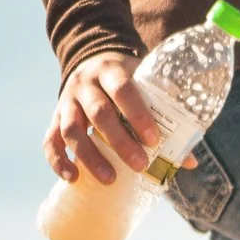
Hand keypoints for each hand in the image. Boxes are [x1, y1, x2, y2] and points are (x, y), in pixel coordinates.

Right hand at [45, 50, 158, 183]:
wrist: (91, 61)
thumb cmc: (127, 80)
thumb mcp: (145, 85)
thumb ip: (165, 117)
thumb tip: (189, 161)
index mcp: (111, 71)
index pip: (122, 90)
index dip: (137, 114)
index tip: (154, 139)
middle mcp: (85, 84)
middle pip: (98, 113)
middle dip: (119, 141)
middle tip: (140, 165)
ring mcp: (66, 101)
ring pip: (71, 128)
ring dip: (90, 156)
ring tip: (110, 179)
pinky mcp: (55, 117)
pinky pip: (50, 140)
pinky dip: (58, 160)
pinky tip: (73, 178)